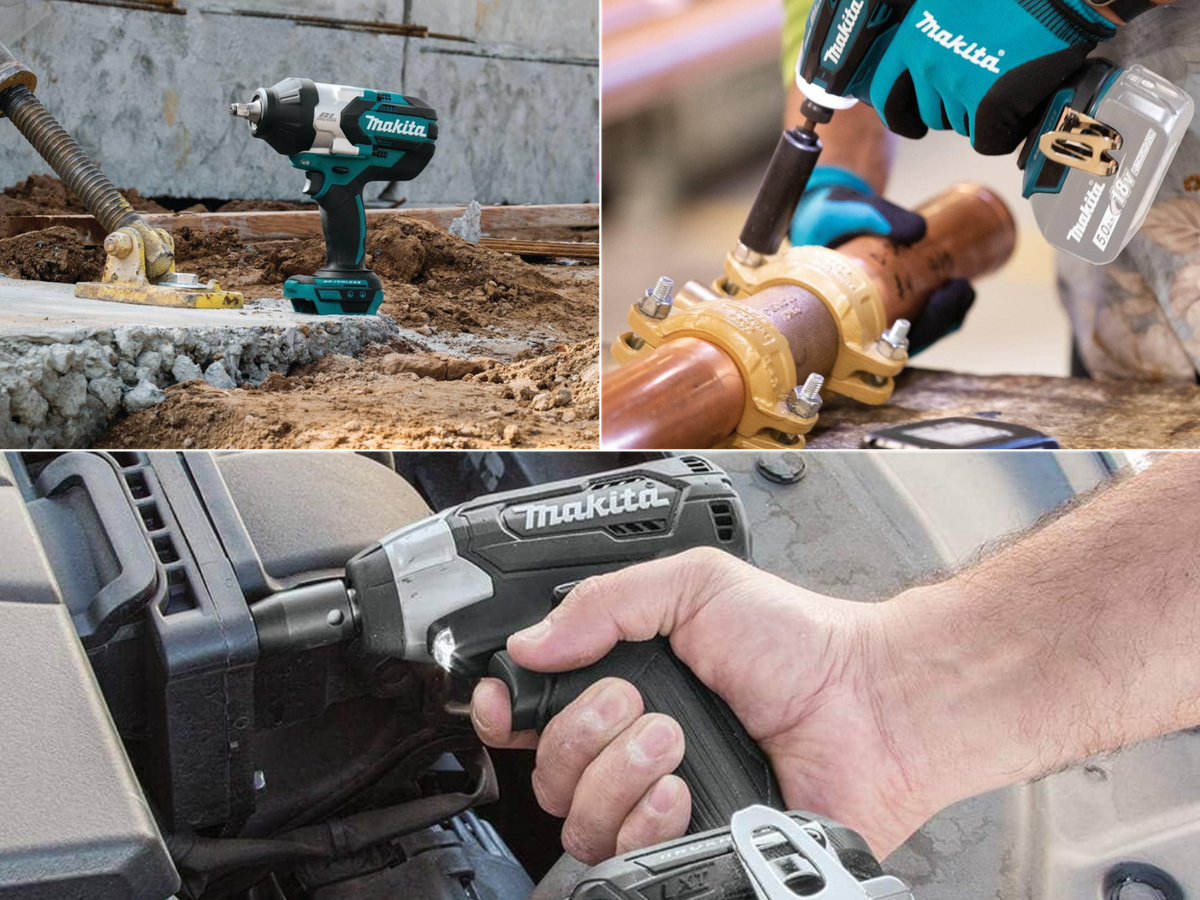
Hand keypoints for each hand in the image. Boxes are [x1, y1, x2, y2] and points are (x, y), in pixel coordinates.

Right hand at [470, 548, 937, 863]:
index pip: (536, 713)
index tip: (510, 702)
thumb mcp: (695, 588)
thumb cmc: (798, 645)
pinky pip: (626, 858)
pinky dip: (648, 822)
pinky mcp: (689, 852)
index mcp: (627, 685)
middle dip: (581, 734)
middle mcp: (634, 750)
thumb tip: (530, 641)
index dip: (509, 711)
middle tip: (637, 704)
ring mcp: (659, 806)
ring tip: (673, 743)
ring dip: (618, 775)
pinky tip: (684, 792)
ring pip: (578, 819)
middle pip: (548, 770)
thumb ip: (607, 602)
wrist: (868, 709)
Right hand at [791, 166, 976, 353]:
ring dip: (946, 317)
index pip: (882, 343)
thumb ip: (875, 215)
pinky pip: (920, 316)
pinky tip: (957, 289)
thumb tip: (919, 230)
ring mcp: (877, 313)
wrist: (820, 212)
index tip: (937, 300)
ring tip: (961, 288)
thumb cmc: (825, 217)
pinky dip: (942, 309)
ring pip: (917, 332)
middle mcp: (858, 321)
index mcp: (839, 314)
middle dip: (940, 320)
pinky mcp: (891, 300)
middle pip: (907, 340)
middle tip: (957, 288)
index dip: (916, 332)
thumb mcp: (842, 210)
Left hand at [868, 0, 1114, 153]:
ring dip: (987, 115)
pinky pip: (988, 141)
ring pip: (963, 128)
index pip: (887, 95)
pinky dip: (1007, 132)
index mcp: (913, 36)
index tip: (913, 126)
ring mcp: (957, 84)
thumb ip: (934, 40)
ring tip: (1011, 81)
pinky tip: (1022, 107)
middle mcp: (927, 62)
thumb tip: (927, 80)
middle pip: (933, 116)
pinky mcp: (989, 103)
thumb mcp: (954, 6)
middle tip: (990, 85)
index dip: (901, 115)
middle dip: (959, 109)